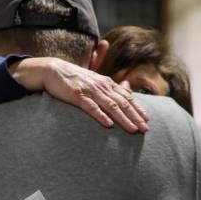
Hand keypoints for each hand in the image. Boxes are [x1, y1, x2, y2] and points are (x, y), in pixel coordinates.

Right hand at [10, 58, 148, 132]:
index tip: (147, 120)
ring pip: (110, 106)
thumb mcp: (95, 78)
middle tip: (145, 129)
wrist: (53, 70)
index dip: (138, 108)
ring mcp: (89, 90)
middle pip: (122, 103)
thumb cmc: (75, 77)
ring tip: (132, 129)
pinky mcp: (77, 95)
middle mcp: (101, 86)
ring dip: (123, 118)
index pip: (126, 97)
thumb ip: (111, 84)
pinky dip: (101, 116)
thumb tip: (127, 87)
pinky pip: (91, 107)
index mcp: (106, 82)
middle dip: (135, 116)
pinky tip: (109, 125)